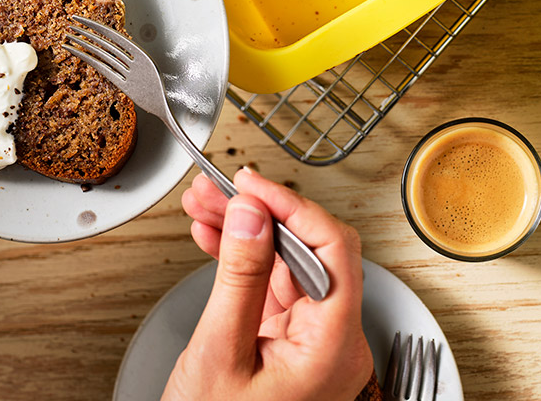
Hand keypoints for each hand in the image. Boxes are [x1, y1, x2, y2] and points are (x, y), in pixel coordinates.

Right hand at [164, 168, 372, 400]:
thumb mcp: (219, 355)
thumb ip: (239, 278)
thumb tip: (251, 214)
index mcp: (335, 347)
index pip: (335, 250)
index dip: (295, 207)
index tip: (253, 186)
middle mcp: (334, 342)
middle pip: (311, 251)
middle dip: (262, 213)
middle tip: (219, 189)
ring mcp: (313, 344)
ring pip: (289, 264)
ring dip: (247, 231)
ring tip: (205, 205)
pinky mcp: (290, 345)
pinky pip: (273, 288)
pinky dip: (243, 261)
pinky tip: (214, 237)